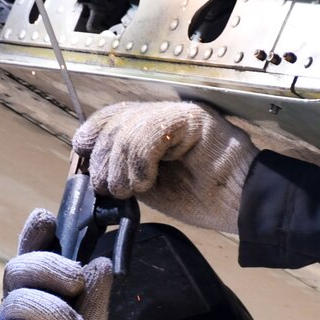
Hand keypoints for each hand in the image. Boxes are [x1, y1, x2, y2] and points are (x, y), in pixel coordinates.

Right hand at [0, 208, 114, 319]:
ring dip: (56, 317)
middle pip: (20, 267)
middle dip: (53, 268)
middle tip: (79, 284)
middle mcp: (15, 308)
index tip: (48, 218)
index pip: (32, 256)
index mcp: (41, 297)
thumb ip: (95, 301)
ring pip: (19, 299)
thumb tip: (100, 262)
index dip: (35, 234)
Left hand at [73, 101, 256, 232]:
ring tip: (131, 190)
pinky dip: (141, 161)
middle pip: (114, 121)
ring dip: (121, 166)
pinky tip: (148, 181)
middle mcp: (163, 115)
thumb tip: (85, 167)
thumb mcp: (145, 185)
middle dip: (103, 159)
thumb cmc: (199, 199)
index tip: (80, 162)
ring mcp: (179, 113)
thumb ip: (121, 170)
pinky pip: (152, 132)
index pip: (109, 117)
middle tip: (110, 188)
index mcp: (149, 128)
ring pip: (129, 128)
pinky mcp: (194, 118)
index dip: (90, 136)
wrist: (240, 206)